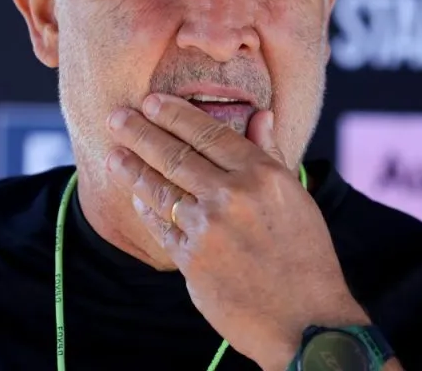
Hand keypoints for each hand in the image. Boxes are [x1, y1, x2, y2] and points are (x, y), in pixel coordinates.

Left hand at [105, 93, 369, 369]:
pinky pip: (161, 227)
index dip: (174, 115)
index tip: (151, 101)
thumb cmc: (307, 256)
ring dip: (132, 169)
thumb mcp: (297, 198)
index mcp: (262, 175)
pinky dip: (147, 208)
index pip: (208, 133)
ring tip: (114, 154)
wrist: (305, 321)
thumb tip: (259, 114)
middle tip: (117, 117)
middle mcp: (232, 197)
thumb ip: (271, 153)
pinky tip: (137, 196)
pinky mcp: (191, 261)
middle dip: (140, 132)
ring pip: (160, 189)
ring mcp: (208, 230)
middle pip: (175, 155)